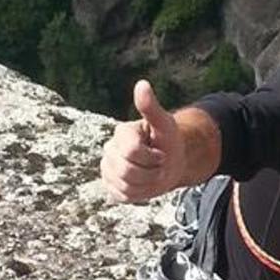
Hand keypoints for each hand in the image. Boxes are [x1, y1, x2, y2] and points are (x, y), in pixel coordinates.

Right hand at [100, 80, 182, 202]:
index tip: (161, 154)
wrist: (171, 163)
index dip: (152, 158)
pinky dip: (138, 194)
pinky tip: (144, 183)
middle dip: (150, 173)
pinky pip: (122, 195)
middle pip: (127, 172)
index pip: (132, 152)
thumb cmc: (169, 142)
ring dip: (146, 184)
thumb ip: (151, 107)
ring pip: (125, 186)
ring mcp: (108, 168)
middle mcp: (110, 149)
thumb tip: (142, 84)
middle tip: (159, 166)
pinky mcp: (110, 185)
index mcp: (122, 133)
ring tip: (152, 174)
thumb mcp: (165, 124)